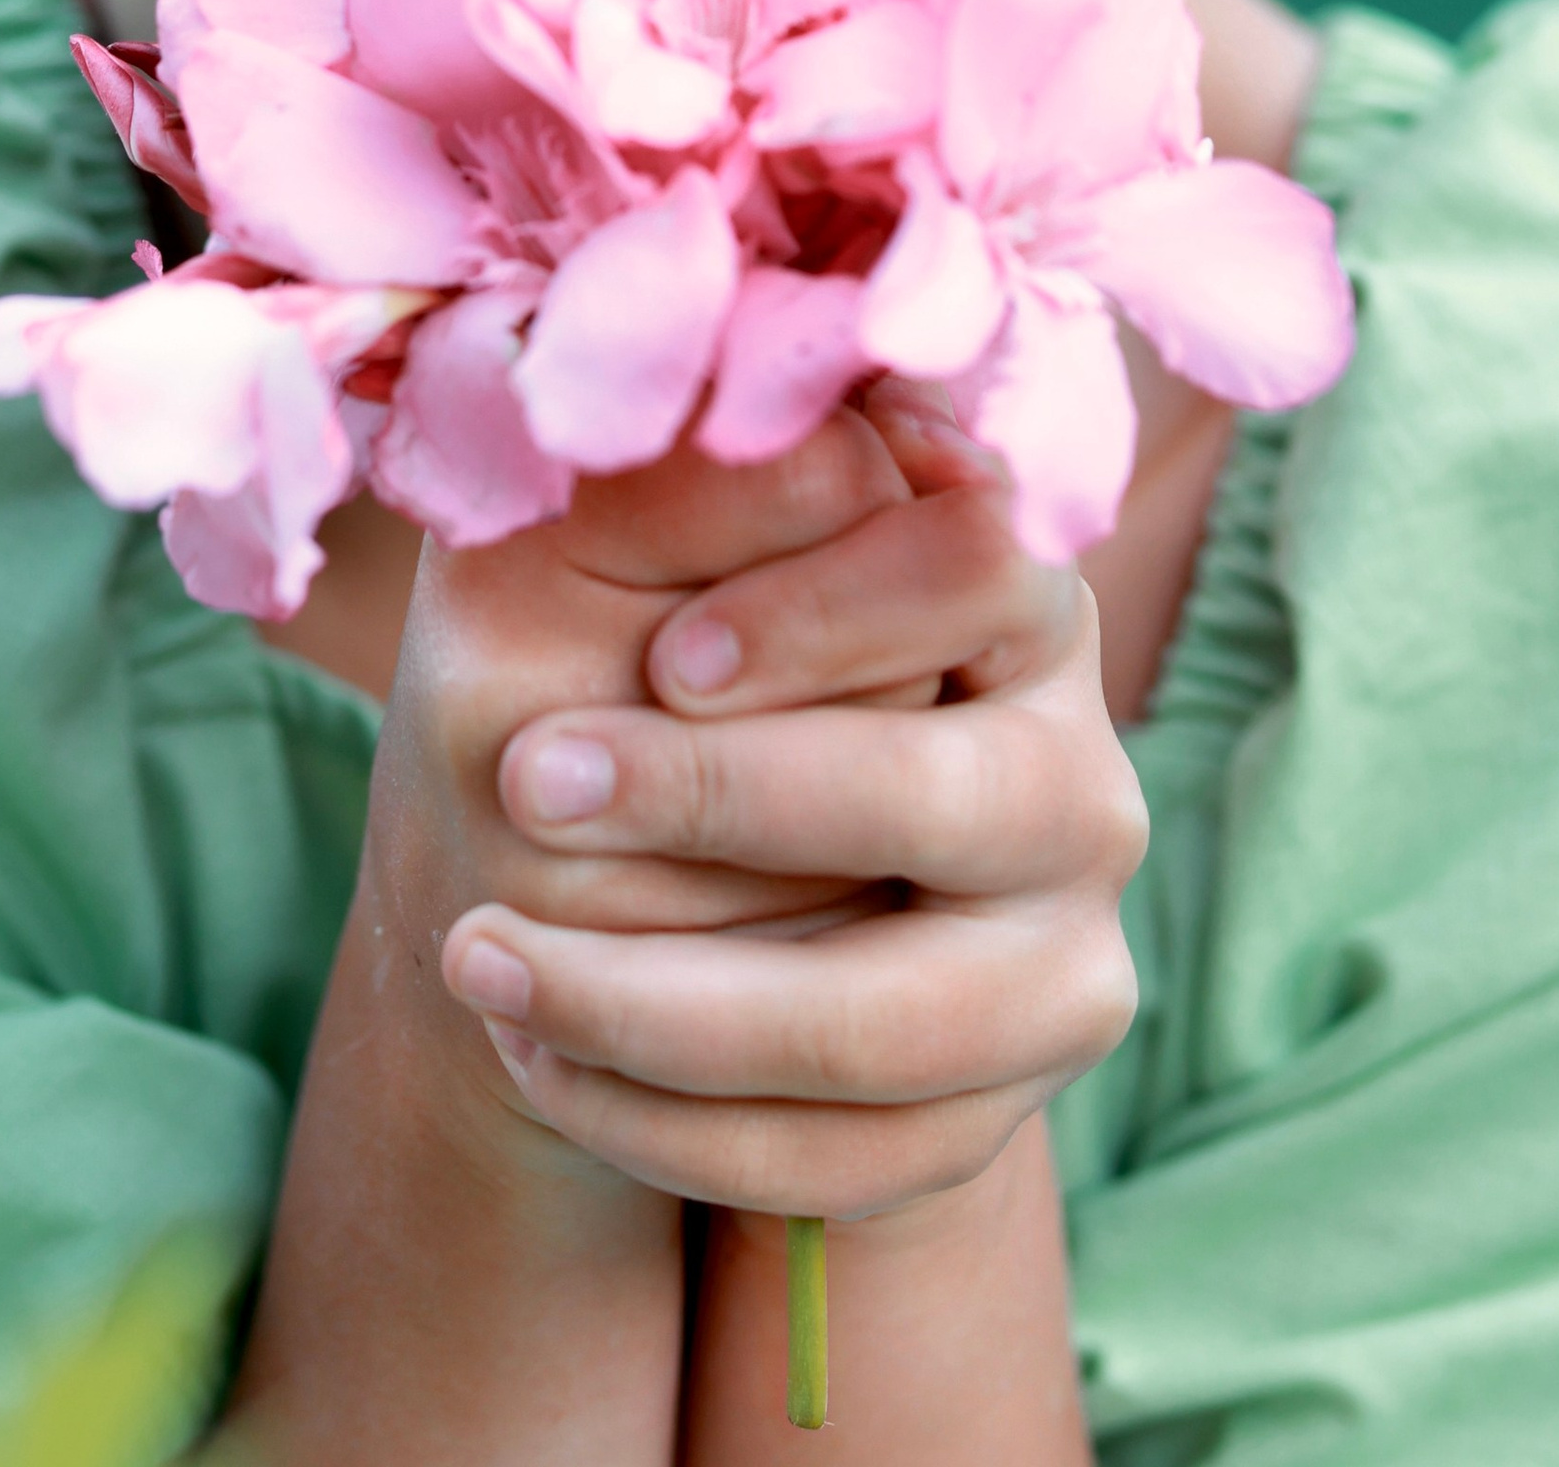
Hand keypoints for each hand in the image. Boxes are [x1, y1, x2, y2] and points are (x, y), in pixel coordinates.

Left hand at [434, 389, 1147, 1221]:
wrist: (673, 877)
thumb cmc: (646, 650)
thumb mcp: (634, 541)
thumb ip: (687, 477)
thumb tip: (714, 396)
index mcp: (1018, 602)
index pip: (985, 564)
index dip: (833, 609)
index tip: (667, 653)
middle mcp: (1078, 780)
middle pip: (955, 797)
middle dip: (726, 801)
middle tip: (524, 784)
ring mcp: (1058, 961)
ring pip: (893, 1017)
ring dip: (661, 1005)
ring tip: (479, 958)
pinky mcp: (991, 1111)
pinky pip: (847, 1162)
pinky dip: (668, 1126)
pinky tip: (533, 1052)